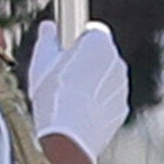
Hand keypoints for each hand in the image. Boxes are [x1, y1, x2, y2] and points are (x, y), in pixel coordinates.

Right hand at [29, 15, 134, 160]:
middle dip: (87, 61)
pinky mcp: (122, 108)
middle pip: (102, 55)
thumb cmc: (54, 95)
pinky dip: (98, 102)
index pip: (93, 32)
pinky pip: (109, 99)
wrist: (69, 136)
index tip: (66, 50)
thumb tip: (49, 27)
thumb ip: (47, 38)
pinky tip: (78, 112)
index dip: (78, 40)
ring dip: (93, 82)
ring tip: (68, 97)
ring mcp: (122, 86)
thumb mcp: (41, 61)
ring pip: (106, 78)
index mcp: (99, 43)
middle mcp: (117, 61)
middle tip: (63, 75)